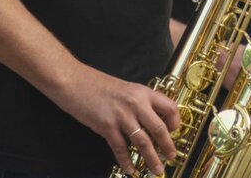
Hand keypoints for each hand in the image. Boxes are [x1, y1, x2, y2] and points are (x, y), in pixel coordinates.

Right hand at [58, 66, 179, 175]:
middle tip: (171, 157)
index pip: (169, 108)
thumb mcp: (126, 89)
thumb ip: (139, 103)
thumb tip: (151, 120)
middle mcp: (136, 104)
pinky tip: (131, 170)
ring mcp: (122, 116)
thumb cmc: (98, 85)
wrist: (75, 81)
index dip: (175, 123)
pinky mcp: (107, 126)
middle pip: (159, 128)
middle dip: (167, 146)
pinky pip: (121, 148)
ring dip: (151, 158)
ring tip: (157, 169)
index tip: (174, 133)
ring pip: (143, 142)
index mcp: (143, 92)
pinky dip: (126, 161)